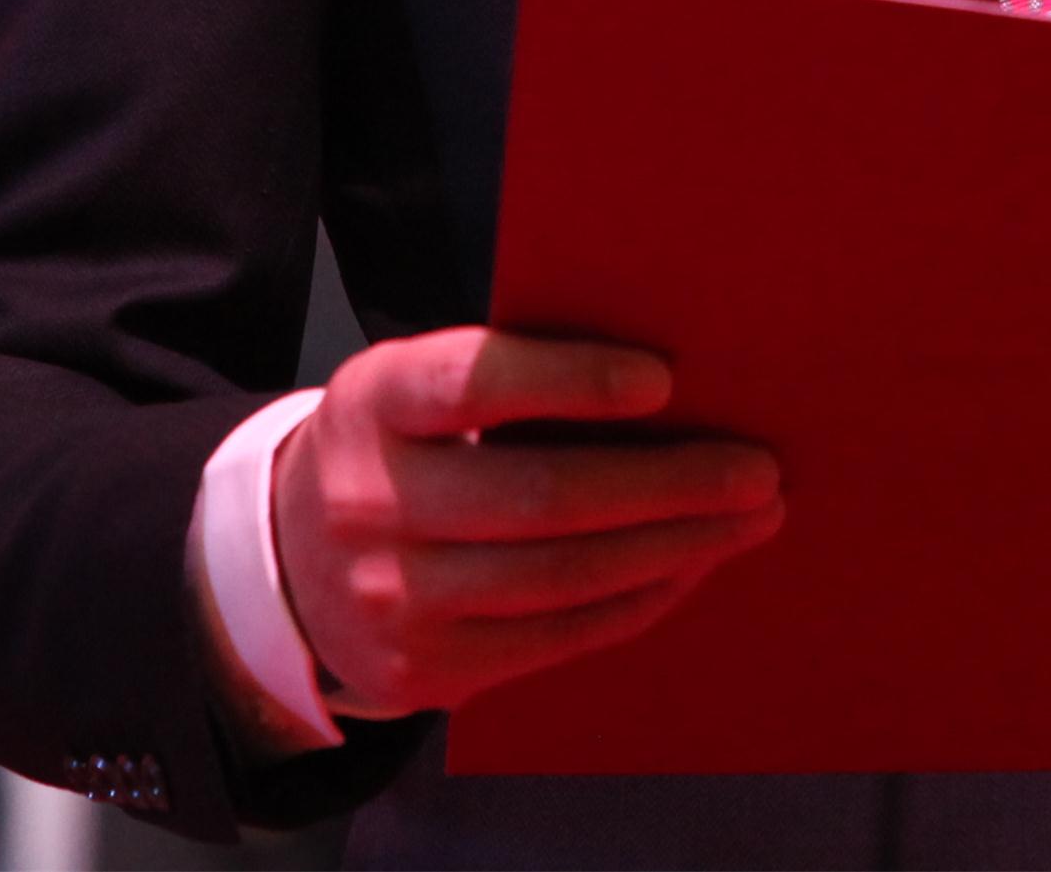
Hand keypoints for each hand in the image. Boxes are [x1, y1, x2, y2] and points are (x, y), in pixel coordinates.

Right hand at [273, 326, 786, 719]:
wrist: (292, 564)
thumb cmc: (398, 448)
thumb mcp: (415, 389)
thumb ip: (507, 379)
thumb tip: (667, 385)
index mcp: (373, 403)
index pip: (475, 383)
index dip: (572, 381)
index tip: (665, 379)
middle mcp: (372, 503)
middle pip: (542, 496)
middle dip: (667, 484)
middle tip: (758, 468)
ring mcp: (394, 599)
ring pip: (563, 578)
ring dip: (676, 547)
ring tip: (750, 518)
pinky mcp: (425, 672)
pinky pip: (559, 637)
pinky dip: (639, 599)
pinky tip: (690, 566)